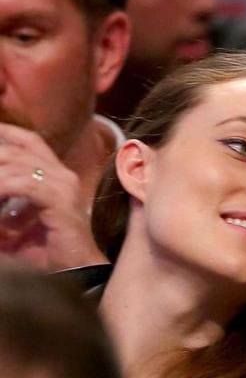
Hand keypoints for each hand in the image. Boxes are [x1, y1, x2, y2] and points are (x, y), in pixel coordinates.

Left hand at [0, 123, 107, 269]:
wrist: (75, 276)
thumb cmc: (45, 255)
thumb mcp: (12, 226)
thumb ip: (0, 207)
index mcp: (55, 177)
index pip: (29, 142)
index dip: (5, 133)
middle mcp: (62, 176)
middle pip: (20, 148)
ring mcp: (64, 186)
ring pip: (18, 164)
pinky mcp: (61, 201)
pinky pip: (25, 184)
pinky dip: (1, 188)